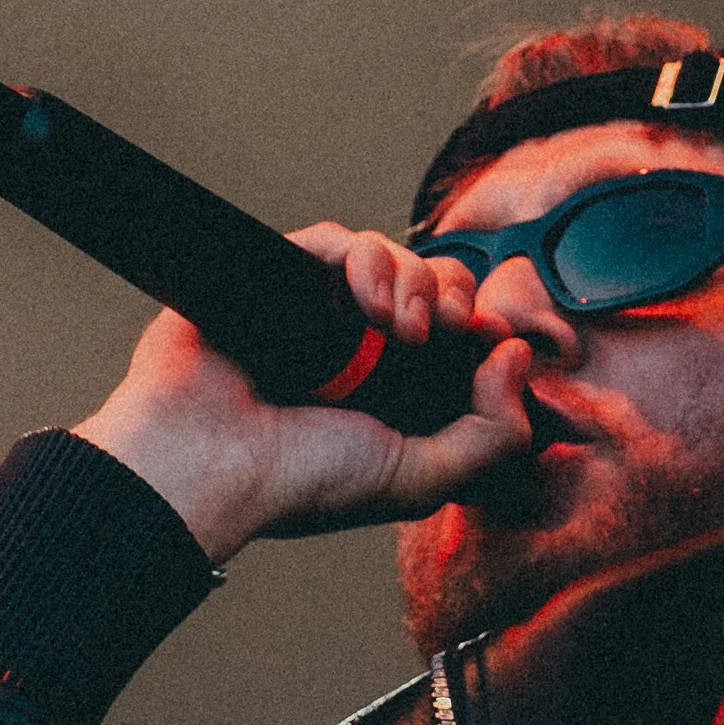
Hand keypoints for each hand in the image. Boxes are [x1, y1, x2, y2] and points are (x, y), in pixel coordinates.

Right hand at [74, 226, 532, 564]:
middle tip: (447, 331)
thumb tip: (517, 355)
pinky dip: (365, 259)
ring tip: (400, 328)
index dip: (484, 326)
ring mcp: (318, 311)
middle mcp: (358, 350)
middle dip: (453, 297)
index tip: (492, 336)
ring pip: (394, 258)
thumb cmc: (299, 483)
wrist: (206, 463)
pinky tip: (361, 305)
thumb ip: (492, 435)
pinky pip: (340, 240)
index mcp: (393, 393)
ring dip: (414, 281)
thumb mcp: (420, 478)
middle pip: (434, 286)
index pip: (459, 337)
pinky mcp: (279, 277)